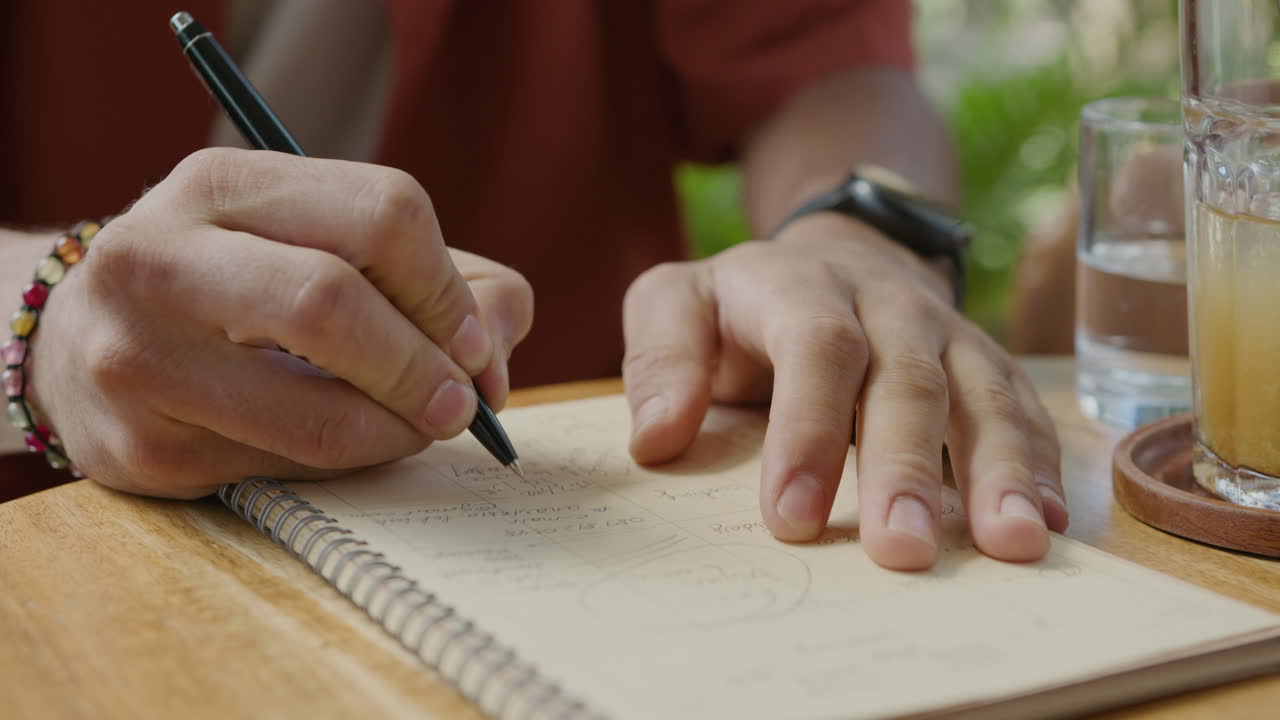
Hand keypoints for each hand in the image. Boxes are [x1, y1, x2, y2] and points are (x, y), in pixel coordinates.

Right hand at [32, 148, 531, 497]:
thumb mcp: (324, 244)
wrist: (80, 345)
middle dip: (425, 366)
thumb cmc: (240, 287)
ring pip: (319, 413)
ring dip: (399, 432)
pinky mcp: (141, 449)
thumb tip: (499, 352)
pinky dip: (347, 463)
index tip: (475, 343)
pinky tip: (346, 442)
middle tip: (462, 404)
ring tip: (417, 426)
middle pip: (333, 303)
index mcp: (222, 184)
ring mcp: (138, 357)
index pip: (382, 214)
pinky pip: (287, 471)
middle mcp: (160, 257)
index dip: (449, 291)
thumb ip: (441, 279)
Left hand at [622, 214, 1066, 569]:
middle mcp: (886, 305)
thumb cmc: (743, 305)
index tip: (789, 519)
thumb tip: (656, 437)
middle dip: (904, 469)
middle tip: (899, 553)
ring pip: (982, 395)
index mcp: (799, 287)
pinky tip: (1046, 523)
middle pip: (907, 380)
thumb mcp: (676, 303)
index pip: (815, 348)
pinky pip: (1022, 410)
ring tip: (1009, 545)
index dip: (807, 431)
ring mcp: (946, 334)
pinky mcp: (986, 365)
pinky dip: (1040, 465)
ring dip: (999, 472)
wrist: (838, 253)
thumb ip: (659, 358)